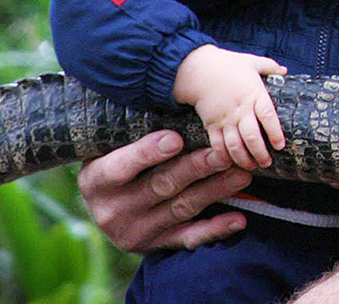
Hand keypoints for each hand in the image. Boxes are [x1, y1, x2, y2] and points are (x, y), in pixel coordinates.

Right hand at [76, 130, 253, 252]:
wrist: (109, 207)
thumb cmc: (117, 160)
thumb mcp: (112, 146)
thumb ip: (135, 127)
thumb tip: (164, 92)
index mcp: (96, 181)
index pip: (121, 167)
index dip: (147, 153)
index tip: (176, 138)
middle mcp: (112, 211)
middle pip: (160, 186)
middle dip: (194, 169)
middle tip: (222, 154)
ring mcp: (135, 232)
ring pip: (182, 208)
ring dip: (215, 191)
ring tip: (241, 175)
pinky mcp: (156, 246)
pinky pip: (189, 239)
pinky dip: (215, 229)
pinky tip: (238, 219)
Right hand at [173, 44, 287, 169]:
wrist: (198, 68)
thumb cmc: (227, 64)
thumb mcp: (252, 62)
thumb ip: (270, 67)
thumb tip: (285, 71)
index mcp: (254, 93)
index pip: (268, 116)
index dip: (275, 132)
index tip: (280, 145)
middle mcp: (240, 109)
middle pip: (252, 136)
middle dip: (261, 153)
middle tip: (267, 162)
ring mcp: (225, 118)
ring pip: (235, 145)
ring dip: (244, 159)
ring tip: (252, 166)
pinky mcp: (211, 124)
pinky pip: (217, 145)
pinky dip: (224, 156)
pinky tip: (230, 164)